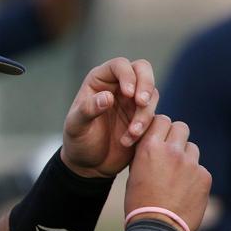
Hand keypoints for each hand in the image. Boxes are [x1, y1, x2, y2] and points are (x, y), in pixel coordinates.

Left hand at [61, 58, 157, 177]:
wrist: (89, 165)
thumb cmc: (78, 142)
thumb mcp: (76, 127)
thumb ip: (88, 110)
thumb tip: (107, 97)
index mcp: (99, 81)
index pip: (119, 65)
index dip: (127, 75)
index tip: (129, 94)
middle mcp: (118, 86)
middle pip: (143, 70)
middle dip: (146, 85)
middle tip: (142, 103)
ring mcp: (133, 101)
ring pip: (151, 94)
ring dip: (145, 113)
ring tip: (131, 133)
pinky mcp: (143, 117)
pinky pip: (155, 115)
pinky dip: (147, 126)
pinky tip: (130, 140)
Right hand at [124, 115, 211, 230]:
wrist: (157, 228)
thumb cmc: (139, 202)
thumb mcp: (134, 173)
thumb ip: (146, 154)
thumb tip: (154, 144)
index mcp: (150, 148)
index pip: (161, 120)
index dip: (159, 126)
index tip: (157, 135)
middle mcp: (172, 151)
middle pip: (181, 127)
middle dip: (175, 136)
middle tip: (169, 150)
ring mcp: (191, 163)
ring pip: (192, 148)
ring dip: (184, 156)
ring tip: (175, 175)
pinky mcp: (204, 176)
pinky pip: (199, 168)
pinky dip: (192, 176)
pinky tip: (183, 190)